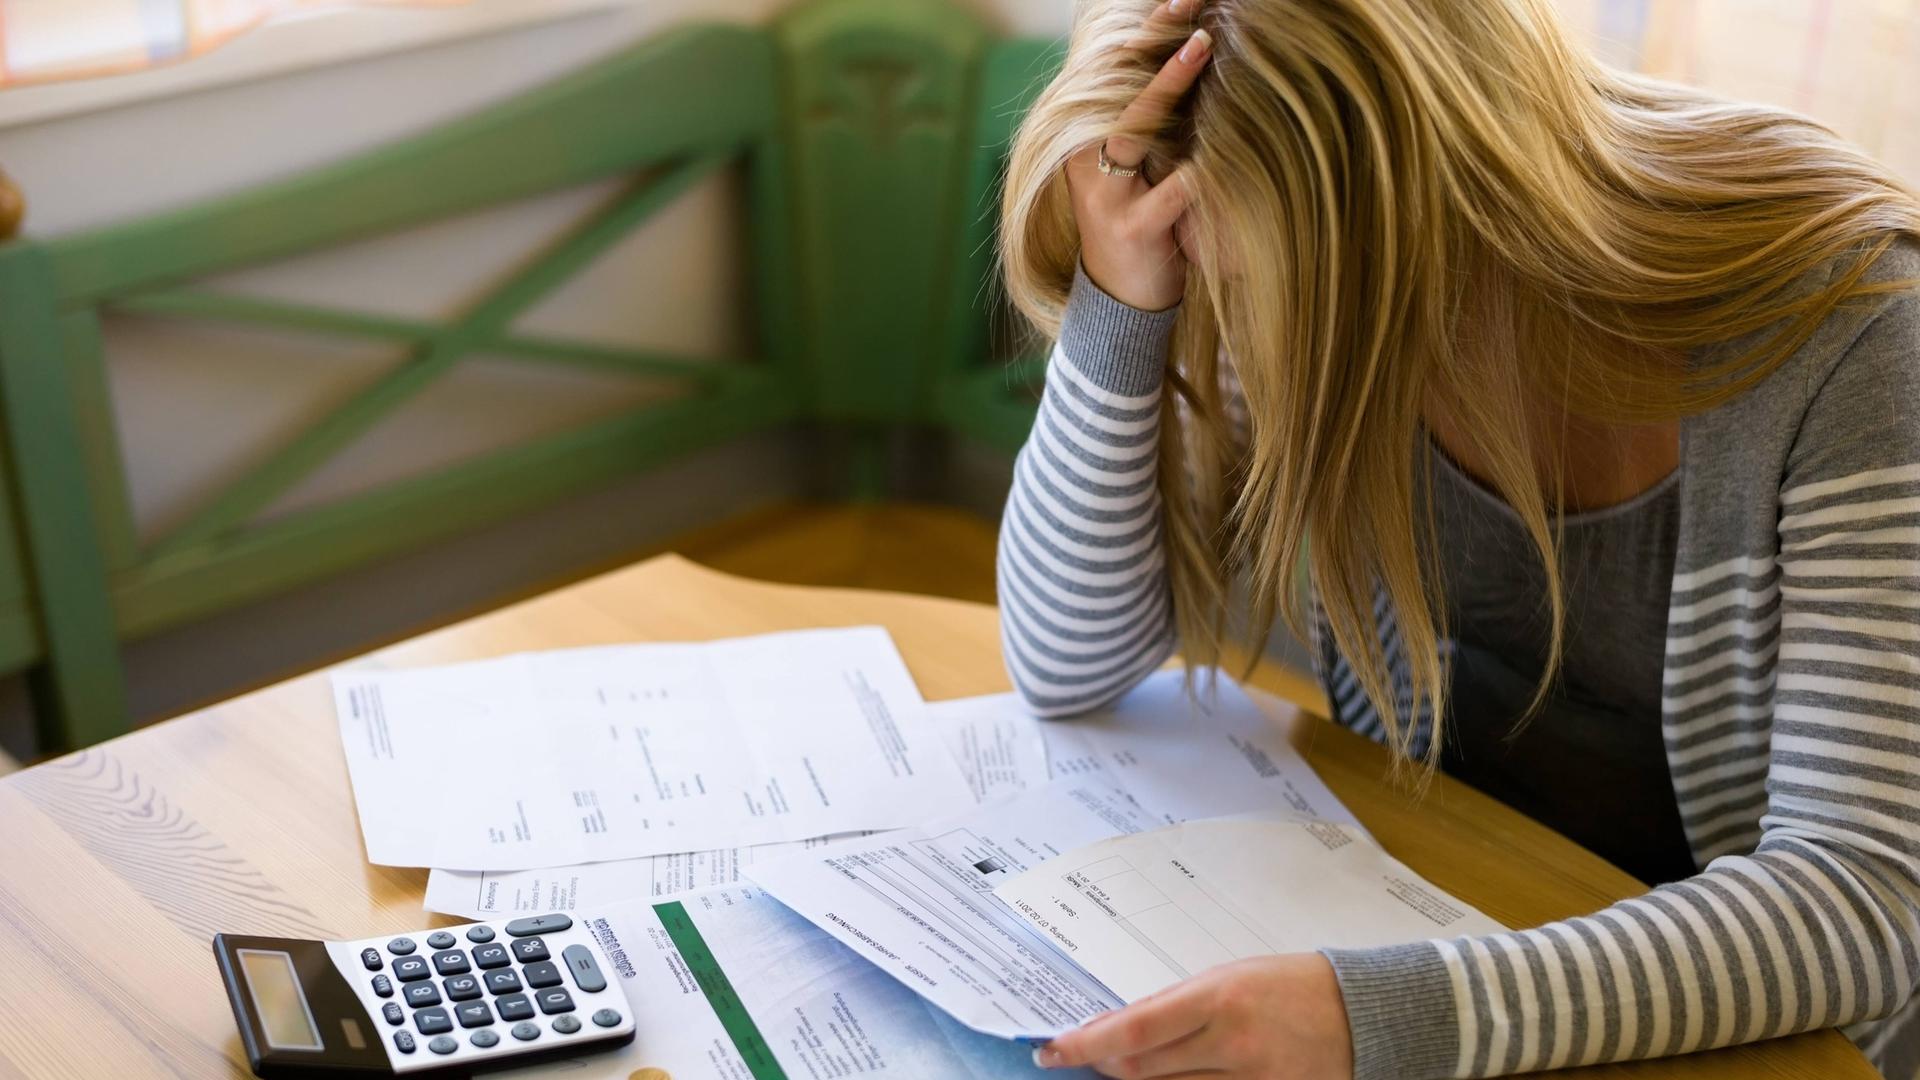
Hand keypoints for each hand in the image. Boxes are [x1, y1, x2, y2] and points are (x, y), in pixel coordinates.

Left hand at [1034, 954, 1354, 1079]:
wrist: (1365, 1014)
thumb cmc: (1293, 986)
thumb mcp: (1229, 979)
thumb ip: (1177, 1006)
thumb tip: (1123, 1029)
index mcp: (1219, 998)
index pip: (1133, 1030)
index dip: (1084, 1044)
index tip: (1052, 1049)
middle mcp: (1231, 1044)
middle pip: (1141, 1070)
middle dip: (1101, 1065)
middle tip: (1076, 1057)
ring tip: (1119, 1068)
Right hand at [1065, 2, 1212, 312]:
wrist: (1124, 303)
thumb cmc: (1148, 224)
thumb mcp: (1146, 167)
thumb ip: (1158, 124)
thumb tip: (1199, 59)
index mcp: (1089, 137)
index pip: (1114, 69)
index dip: (1147, 30)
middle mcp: (1087, 157)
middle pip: (1116, 83)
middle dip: (1153, 38)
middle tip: (1190, 3)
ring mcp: (1105, 193)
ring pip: (1132, 127)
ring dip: (1167, 85)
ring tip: (1202, 47)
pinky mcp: (1131, 229)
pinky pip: (1168, 193)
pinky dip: (1197, 174)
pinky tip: (1217, 154)